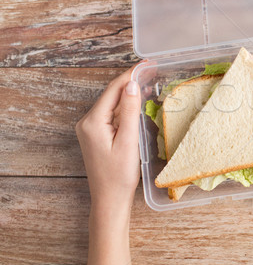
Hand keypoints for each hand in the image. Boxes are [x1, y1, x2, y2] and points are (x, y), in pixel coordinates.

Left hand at [76, 66, 140, 210]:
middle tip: (152, 71)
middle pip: (111, 94)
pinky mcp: (96, 135)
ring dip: (129, 93)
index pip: (113, 90)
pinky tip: (138, 104)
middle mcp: (87, 122)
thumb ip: (128, 111)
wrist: (109, 200)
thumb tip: (131, 85)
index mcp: (92, 122)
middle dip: (131, 81)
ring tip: (149, 83)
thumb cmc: (119, 175)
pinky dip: (125, 107)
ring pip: (112, 104)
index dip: (130, 75)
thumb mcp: (128, 142)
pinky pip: (112, 114)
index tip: (147, 64)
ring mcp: (90, 129)